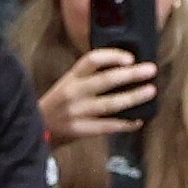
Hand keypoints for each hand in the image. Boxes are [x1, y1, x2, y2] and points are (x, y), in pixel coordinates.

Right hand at [34, 43, 159, 146]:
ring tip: (150, 91)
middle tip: (150, 70)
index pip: (92, 60)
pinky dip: (125, 123)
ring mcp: (77, 112)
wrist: (37, 128)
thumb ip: (90, 77)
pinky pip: (108, 126)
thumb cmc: (57, 104)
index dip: (113, 56)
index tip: (130, 58)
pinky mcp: (80, 130)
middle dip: (131, 74)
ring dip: (133, 97)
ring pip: (110, 104)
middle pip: (105, 80)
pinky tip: (138, 120)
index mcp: (71, 77)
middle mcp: (74, 92)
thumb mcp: (68, 84)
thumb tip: (124, 70)